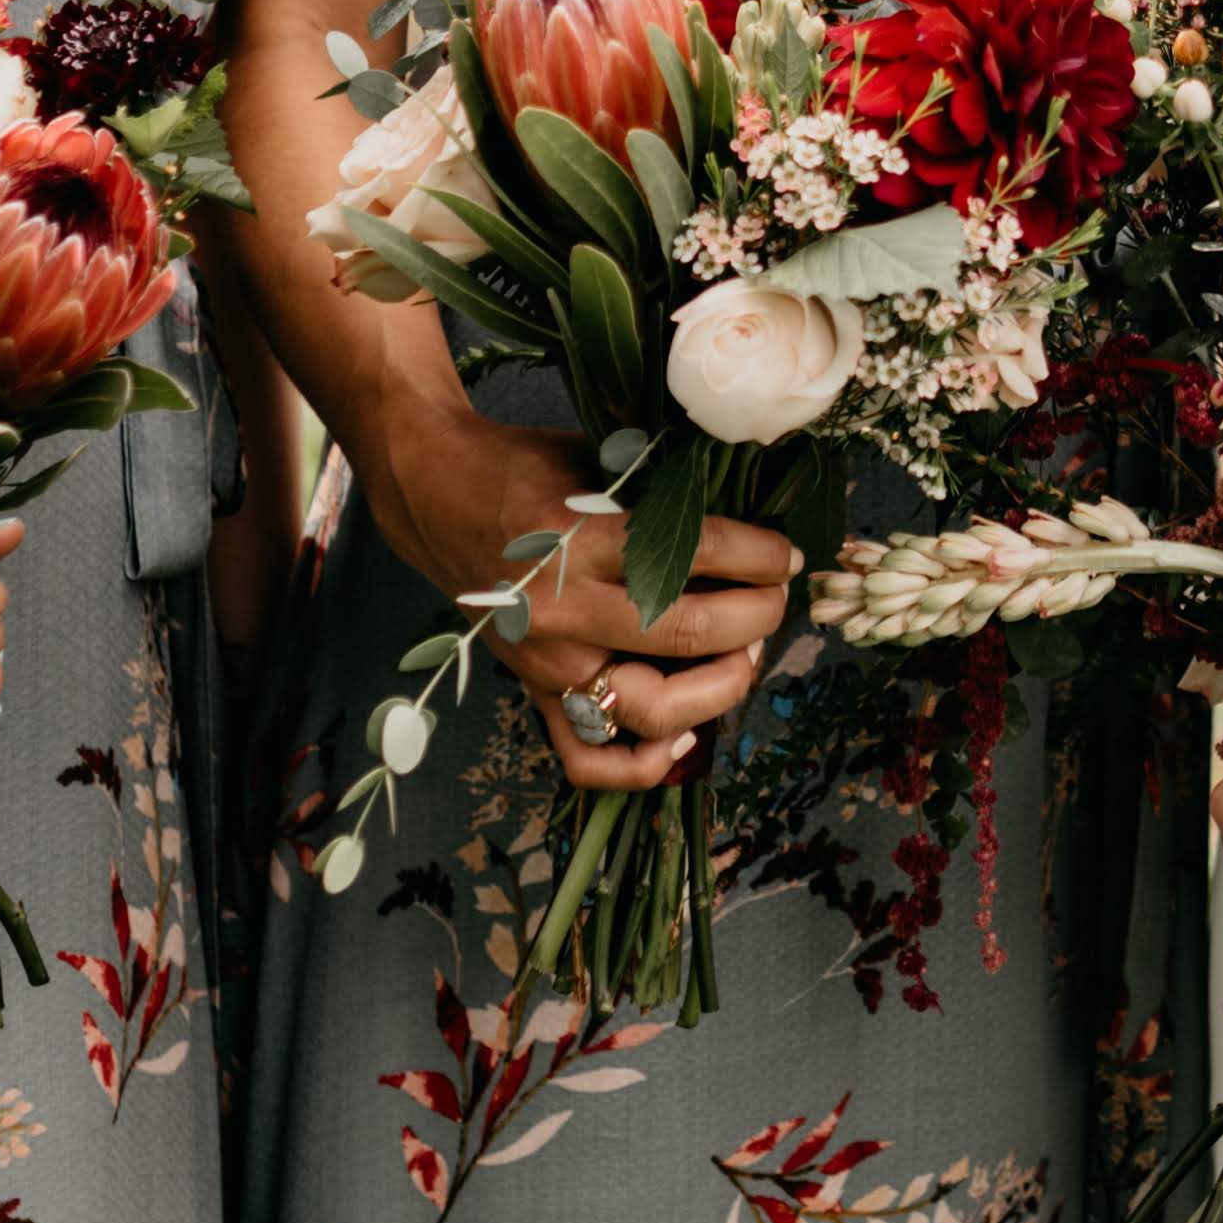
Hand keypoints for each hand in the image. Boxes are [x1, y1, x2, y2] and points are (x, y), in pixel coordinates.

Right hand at [355, 397, 790, 789]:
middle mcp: (563, 610)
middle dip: (757, 615)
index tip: (786, 552)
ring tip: (746, 654)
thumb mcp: (598, 455)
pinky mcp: (532, 692)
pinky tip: (685, 740)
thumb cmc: (525, 468)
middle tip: (776, 596)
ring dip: (721, 687)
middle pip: (689, 634)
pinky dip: (641, 767)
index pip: (696, 554)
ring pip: (652, 708)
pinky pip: (587, 759)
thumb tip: (756, 501)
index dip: (759, 555)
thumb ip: (664, 486)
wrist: (436, 495)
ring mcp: (545, 662)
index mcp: (579, 538)